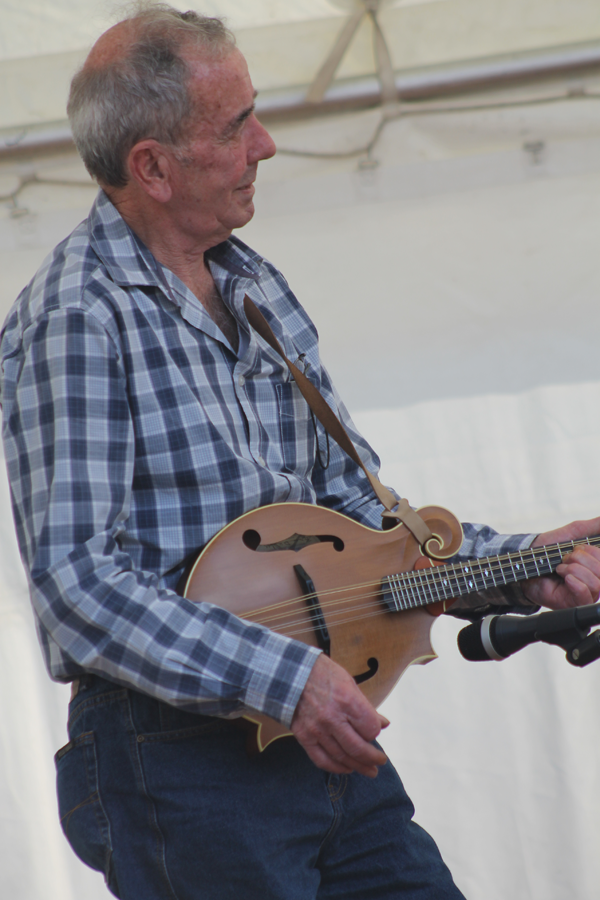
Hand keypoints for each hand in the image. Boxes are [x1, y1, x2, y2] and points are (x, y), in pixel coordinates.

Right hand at [291, 654, 388, 776]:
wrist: (290, 673)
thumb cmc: (322, 674)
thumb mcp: (349, 683)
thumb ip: (366, 707)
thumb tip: (383, 724)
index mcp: (347, 700)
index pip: (370, 729)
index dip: (375, 733)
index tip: (375, 732)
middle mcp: (332, 717)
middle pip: (358, 748)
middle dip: (373, 758)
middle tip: (380, 761)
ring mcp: (317, 729)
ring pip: (342, 757)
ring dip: (358, 767)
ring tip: (369, 770)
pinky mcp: (304, 737)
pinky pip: (321, 760)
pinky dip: (336, 768)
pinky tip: (347, 769)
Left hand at [523, 517, 599, 608]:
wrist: (527, 561)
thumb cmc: (549, 548)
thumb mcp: (574, 532)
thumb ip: (595, 526)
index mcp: (597, 566)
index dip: (591, 551)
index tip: (576, 547)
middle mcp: (596, 581)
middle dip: (579, 559)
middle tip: (564, 558)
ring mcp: (587, 594)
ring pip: (596, 583)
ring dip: (573, 570)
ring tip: (560, 568)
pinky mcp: (575, 604)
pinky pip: (585, 595)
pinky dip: (574, 582)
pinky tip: (564, 577)